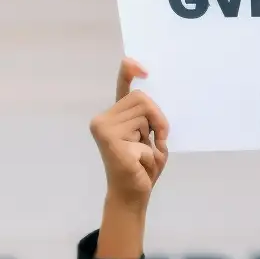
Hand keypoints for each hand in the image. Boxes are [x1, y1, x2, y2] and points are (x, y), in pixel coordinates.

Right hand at [91, 59, 168, 258]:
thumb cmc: (142, 167)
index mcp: (112, 117)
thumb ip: (147, 117)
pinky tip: (138, 163)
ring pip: (145, 114)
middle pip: (141, 98)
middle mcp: (102, 119)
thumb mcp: (149, 137)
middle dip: (157, 118)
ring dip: (154, 135)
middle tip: (155, 140)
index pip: (121, 88)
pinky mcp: (111, 140)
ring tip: (144, 153)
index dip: (128, 72)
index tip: (135, 63)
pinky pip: (145, 136)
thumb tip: (146, 97)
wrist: (132, 194)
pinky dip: (150, 152)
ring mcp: (104, 128)